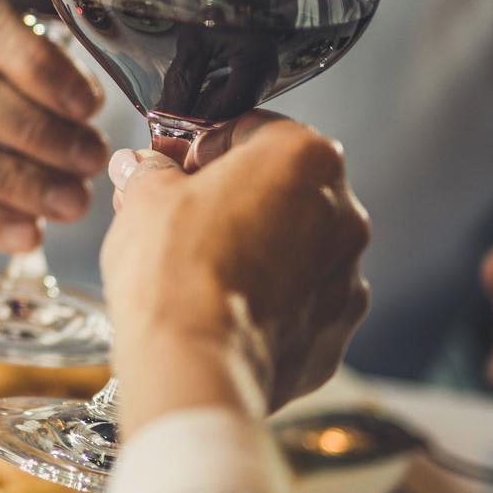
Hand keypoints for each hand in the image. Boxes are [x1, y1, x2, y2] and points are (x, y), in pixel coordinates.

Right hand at [102, 114, 371, 433]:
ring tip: (203, 271)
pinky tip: (226, 310)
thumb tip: (144, 168)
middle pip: (283, 188)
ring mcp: (347, 276)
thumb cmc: (175, 271)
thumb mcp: (145, 197)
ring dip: (259, 249)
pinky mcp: (337, 331)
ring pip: (299, 246)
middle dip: (235, 198)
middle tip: (182, 216)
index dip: (206, 146)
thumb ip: (151, 171)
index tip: (176, 166)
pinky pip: (305, 302)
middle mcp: (342, 212)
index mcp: (303, 158)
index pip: (253, 129)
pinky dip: (273, 302)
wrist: (194, 363)